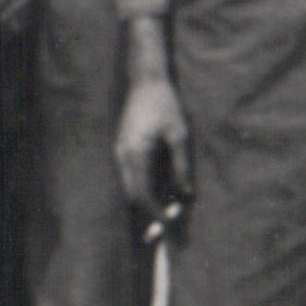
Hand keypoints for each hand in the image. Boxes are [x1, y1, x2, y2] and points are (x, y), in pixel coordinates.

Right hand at [114, 73, 192, 213]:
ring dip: (145, 200)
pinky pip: (129, 175)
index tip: (169, 225)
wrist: (146, 80)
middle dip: (148, 212)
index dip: (155, 212)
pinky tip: (158, 190)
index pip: (141, 194)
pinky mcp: (122, 148)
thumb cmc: (165, 104)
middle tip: (168, 224)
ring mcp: (119, 152)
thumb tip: (186, 194)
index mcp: (134, 154)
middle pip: (131, 195)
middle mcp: (122, 156)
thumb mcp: (179, 134)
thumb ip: (181, 166)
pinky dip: (142, 187)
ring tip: (166, 210)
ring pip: (129, 186)